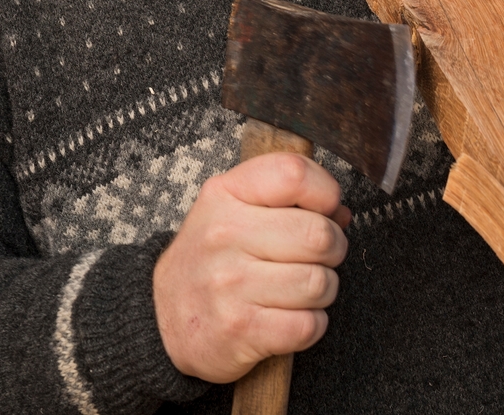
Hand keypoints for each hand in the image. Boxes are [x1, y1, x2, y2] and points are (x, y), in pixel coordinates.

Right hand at [153, 153, 350, 382]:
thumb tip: (341, 213)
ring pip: (319, 283)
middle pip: (319, 234)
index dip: (325, 192)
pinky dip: (312, 324)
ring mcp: (230, 284)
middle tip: (318, 256)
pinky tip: (293, 316)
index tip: (323, 208)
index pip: (294, 173)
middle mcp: (225, 234)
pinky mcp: (240, 330)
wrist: (163, 316)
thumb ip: (288, 198)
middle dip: (333, 248)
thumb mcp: (234, 207)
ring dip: (323, 290)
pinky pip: (308, 325)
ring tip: (303, 288)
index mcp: (226, 193)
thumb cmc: (212, 256)